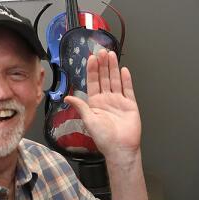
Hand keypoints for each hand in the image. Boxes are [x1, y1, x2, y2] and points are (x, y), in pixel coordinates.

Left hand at [64, 50, 141, 168]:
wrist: (120, 148)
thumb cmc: (103, 138)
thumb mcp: (88, 120)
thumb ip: (80, 106)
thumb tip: (67, 96)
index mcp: (95, 103)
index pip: (93, 82)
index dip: (92, 70)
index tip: (91, 58)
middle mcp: (107, 100)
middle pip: (104, 78)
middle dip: (103, 65)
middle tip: (102, 51)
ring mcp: (119, 101)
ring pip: (115, 81)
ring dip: (113, 68)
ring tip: (111, 55)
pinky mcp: (130, 105)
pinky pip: (128, 90)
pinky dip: (126, 80)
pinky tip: (124, 70)